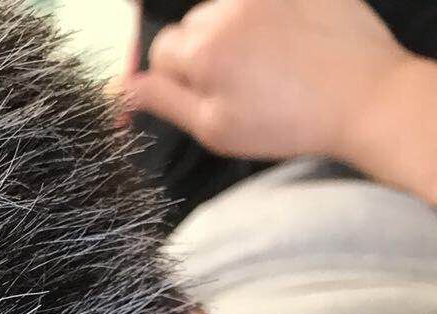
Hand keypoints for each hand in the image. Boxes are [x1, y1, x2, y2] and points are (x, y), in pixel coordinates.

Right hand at [123, 0, 410, 162]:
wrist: (365, 97)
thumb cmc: (288, 122)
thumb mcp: (215, 128)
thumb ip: (164, 102)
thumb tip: (121, 88)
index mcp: (202, 53)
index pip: (160, 53)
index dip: (178, 79)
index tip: (205, 95)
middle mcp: (227, 13)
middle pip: (191, 26)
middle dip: (203, 51)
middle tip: (240, 82)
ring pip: (223, 10)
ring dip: (233, 31)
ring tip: (267, 62)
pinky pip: (260, 2)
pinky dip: (265, 17)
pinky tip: (287, 43)